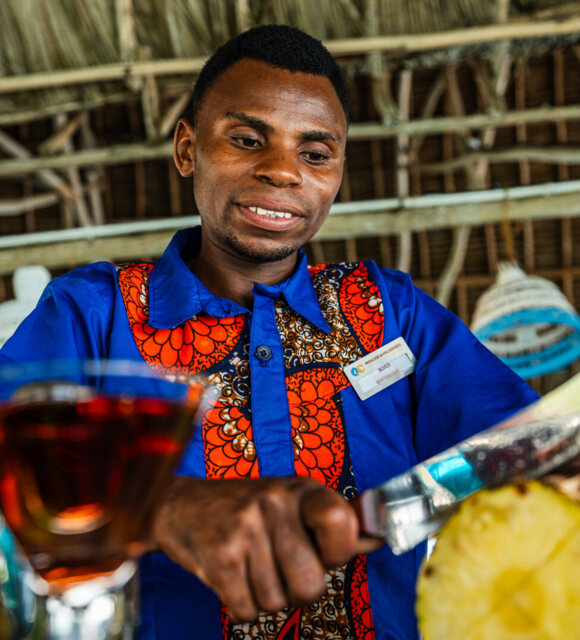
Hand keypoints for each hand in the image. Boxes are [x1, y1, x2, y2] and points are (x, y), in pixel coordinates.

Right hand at [149, 476, 381, 621]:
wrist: (180, 506)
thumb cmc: (245, 508)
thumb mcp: (290, 501)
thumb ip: (331, 522)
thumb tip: (378, 538)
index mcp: (300, 488)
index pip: (341, 523)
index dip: (336, 552)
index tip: (321, 551)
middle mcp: (274, 502)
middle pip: (311, 584)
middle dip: (296, 588)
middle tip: (276, 565)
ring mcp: (246, 528)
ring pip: (278, 602)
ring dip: (266, 596)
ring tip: (250, 565)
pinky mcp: (221, 556)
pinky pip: (248, 610)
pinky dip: (242, 604)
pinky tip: (232, 576)